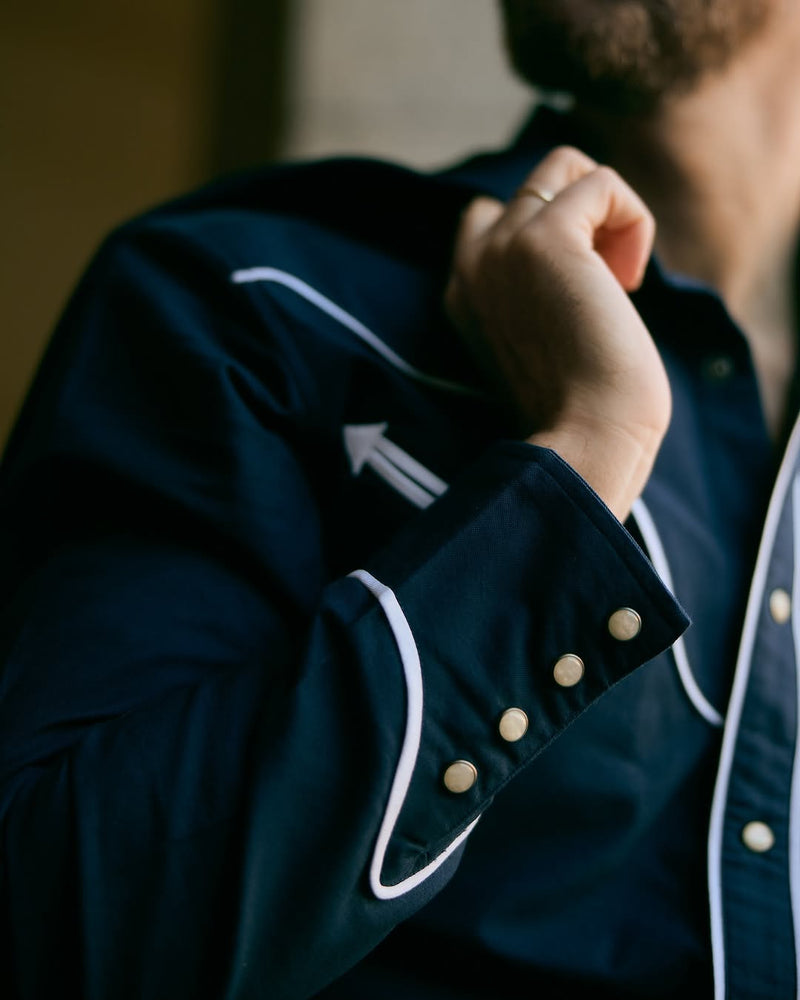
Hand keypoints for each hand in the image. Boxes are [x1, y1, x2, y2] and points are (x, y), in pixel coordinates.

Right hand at [444, 146, 670, 519]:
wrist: (586, 439)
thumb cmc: (579, 409)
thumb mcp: (542, 342)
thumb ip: (539, 293)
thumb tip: (589, 254)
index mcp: (463, 292)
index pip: (491, 214)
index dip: (551, 230)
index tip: (579, 291)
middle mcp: (472, 262)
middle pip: (535, 181)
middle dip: (585, 214)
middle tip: (606, 283)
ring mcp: (503, 246)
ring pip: (566, 165)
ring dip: (610, 210)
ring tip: (619, 275)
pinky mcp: (545, 238)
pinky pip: (602, 183)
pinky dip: (634, 220)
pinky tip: (630, 280)